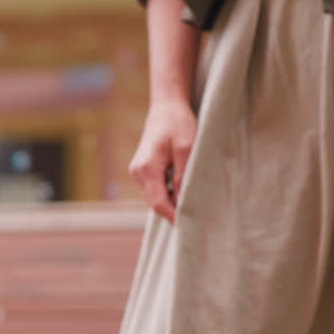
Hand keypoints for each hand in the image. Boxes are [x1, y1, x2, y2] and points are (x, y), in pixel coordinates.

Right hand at [129, 98, 197, 222]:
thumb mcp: (187, 149)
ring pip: (154, 197)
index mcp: (147, 169)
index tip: (190, 226)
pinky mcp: (142, 169)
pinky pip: (154, 189)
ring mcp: (137, 171)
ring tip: (191, 202)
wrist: (166, 106)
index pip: (159, 203)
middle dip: (172, 211)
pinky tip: (181, 189)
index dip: (174, 217)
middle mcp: (137, 173)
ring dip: (170, 201)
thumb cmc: (178, 124)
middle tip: (195, 217)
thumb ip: (184, 176)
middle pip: (155, 203)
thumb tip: (183, 201)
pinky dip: (167, 193)